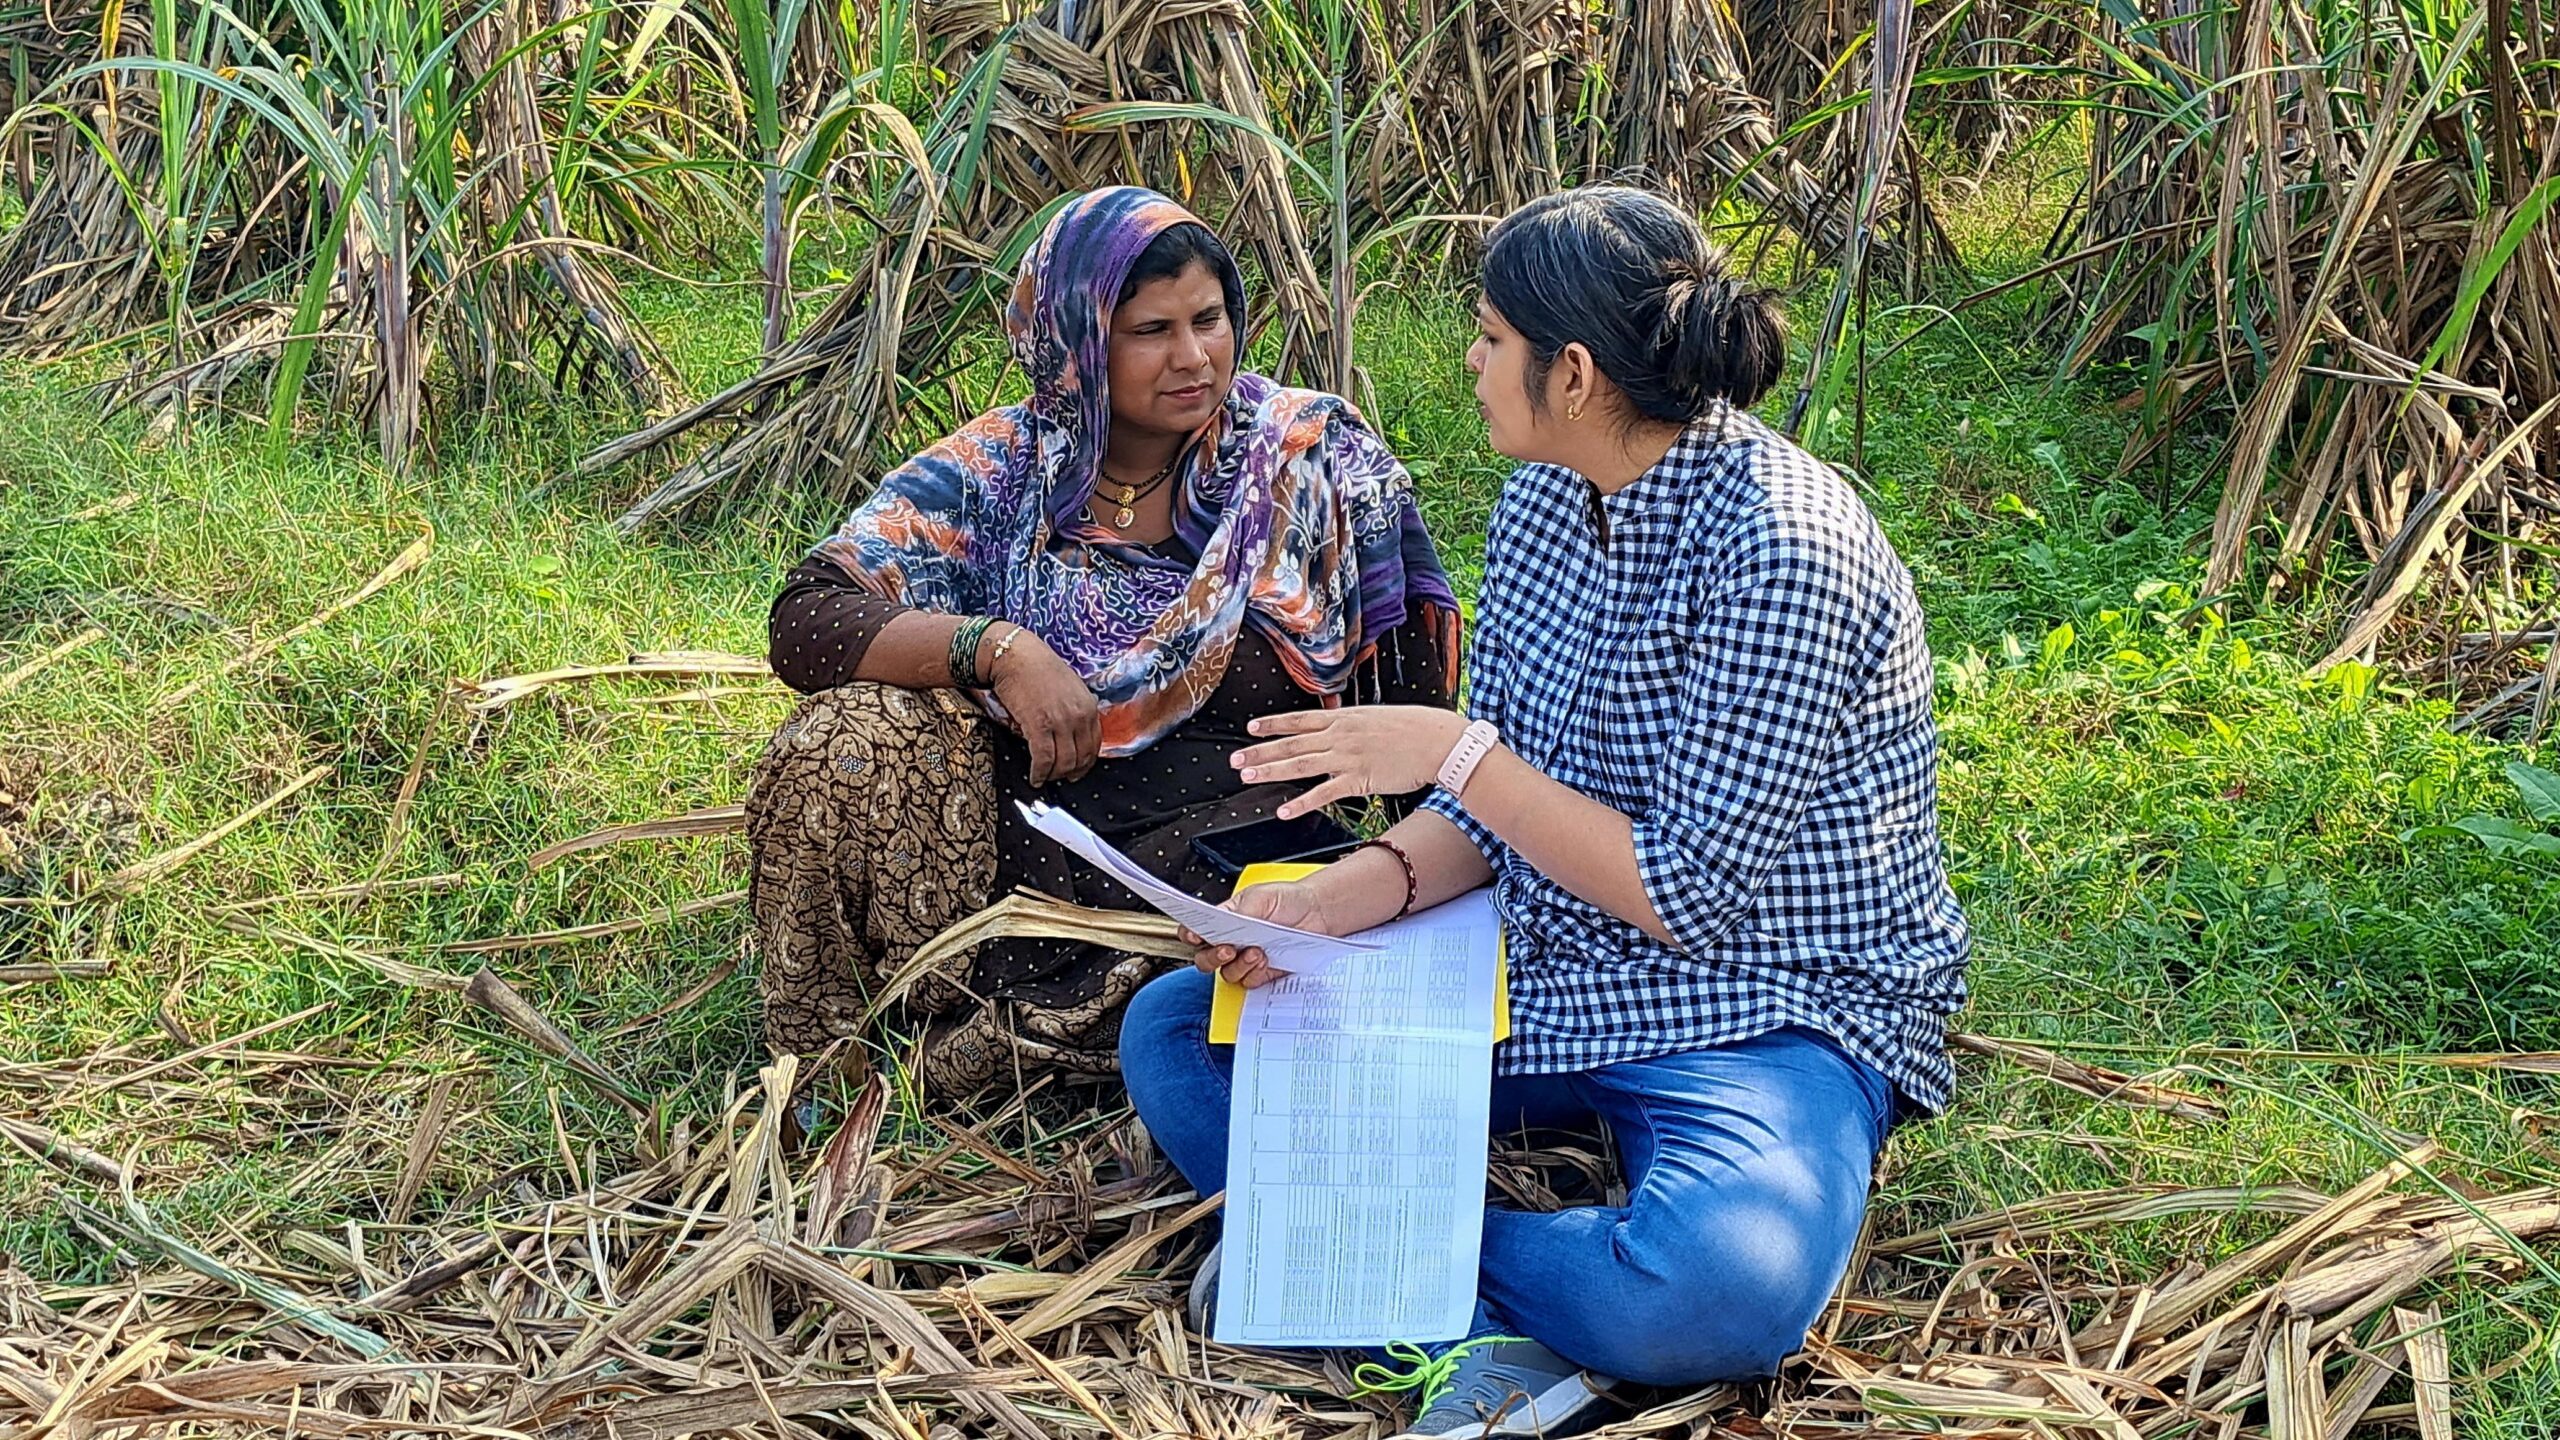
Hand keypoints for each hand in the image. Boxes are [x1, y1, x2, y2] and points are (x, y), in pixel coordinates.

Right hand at [987, 627, 1100, 785]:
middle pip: (1081, 758)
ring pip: (1064, 762)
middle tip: (1058, 777)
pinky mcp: (1039, 726)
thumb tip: (1072, 736)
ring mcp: (1060, 722)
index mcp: (1088, 706)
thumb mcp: (1069, 688)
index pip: (1094, 745)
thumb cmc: (1037, 669)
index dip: (1085, 764)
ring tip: (1044, 776)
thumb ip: (1076, 711)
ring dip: (1053, 775)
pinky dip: (1039, 772)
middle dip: (1069, 772)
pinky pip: (1044, 759)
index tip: (1076, 771)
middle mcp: (1079, 716)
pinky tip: (1034, 776)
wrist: (1015, 656)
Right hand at [1181, 880, 1338, 988]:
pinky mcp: (1262, 973)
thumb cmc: (1287, 900)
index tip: (1194, 935)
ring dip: (1238, 965)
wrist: (1318, 914)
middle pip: (1205, 959)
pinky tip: (1265, 961)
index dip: (1189, 935)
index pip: (1196, 931)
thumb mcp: (1259, 897)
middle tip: (1227, 949)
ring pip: (1226, 974)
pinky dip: (1254, 974)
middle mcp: (1231, 942)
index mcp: (1224, 920)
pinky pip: (1249, 982)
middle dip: (1212, 957)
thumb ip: (1236, 912)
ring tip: (1256, 951)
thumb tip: (1217, 923)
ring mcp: (1245, 960)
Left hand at [1231, 705, 1469, 819]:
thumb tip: (1341, 726)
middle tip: (1236, 760)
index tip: (1251, 728)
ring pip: (1300, 765)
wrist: (1437, 741)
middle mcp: (1339, 735)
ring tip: (1248, 777)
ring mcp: (1346, 756)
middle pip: (1291, 743)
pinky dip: (1302, 802)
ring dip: (1272, 771)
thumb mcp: (1377, 716)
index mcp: (1343, 717)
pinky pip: (1323, 793)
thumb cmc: (1415, 728)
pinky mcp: (1358, 779)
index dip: (1272, 725)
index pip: (1299, 719)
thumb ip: (1354, 723)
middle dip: (1261, 751)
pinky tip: (1284, 810)